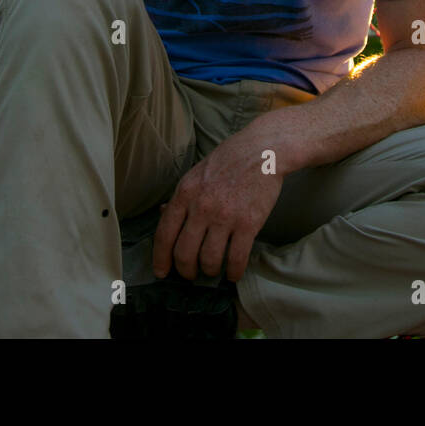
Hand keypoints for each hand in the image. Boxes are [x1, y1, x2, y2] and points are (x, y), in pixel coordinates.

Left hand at [152, 123, 282, 282]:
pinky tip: (233, 273)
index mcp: (185, 193)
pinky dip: (233, 272)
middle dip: (185, 270)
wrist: (263, 150)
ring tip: (212, 270)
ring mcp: (225, 216)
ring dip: (209, 271)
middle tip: (190, 274)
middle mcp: (202, 207)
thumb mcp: (197, 173)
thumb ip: (181, 196)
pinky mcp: (248, 224)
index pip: (164, 234)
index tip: (162, 272)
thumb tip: (162, 214)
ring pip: (209, 260)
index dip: (161, 258)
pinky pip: (236, 258)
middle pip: (184, 253)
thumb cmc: (229, 160)